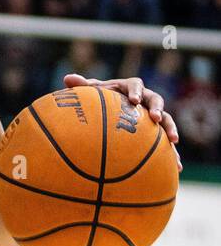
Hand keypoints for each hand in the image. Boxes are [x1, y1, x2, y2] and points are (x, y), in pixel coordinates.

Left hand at [63, 73, 180, 170]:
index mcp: (129, 87)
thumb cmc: (99, 98)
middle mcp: (145, 99)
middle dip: (158, 108)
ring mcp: (152, 114)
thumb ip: (83, 86)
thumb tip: (68, 78)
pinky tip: (177, 166)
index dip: (136, 91)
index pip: (135, 85)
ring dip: (170, 128)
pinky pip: (165, 140)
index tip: (134, 100)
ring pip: (166, 119)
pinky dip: (172, 152)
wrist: (108, 112)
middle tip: (156, 118)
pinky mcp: (156, 130)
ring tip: (173, 140)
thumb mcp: (91, 92)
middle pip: (156, 99)